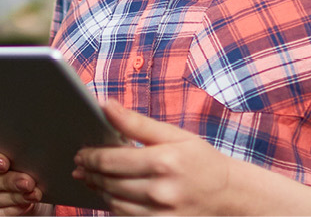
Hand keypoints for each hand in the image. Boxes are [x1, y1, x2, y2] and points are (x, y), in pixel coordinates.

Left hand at [71, 100, 234, 214]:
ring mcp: (161, 213)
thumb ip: (137, 123)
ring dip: (100, 191)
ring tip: (93, 179)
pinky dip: (116, 207)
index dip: (90, 156)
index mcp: (163, 160)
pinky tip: (112, 196)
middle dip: (90, 173)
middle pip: (109, 183)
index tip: (81, 153)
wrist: (229, 195)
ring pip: (114, 204)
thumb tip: (105, 105)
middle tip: (81, 165)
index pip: (111, 160)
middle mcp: (161, 190)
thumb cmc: (200, 160)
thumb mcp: (174, 135)